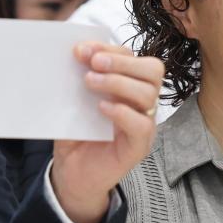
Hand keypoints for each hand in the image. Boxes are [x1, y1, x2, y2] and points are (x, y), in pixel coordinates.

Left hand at [50, 43, 163, 222]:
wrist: (71, 174)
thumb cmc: (75, 134)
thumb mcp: (72, 102)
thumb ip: (75, 80)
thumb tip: (70, 55)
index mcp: (129, 85)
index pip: (132, 57)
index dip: (109, 48)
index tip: (82, 48)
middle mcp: (142, 102)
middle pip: (151, 70)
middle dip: (121, 61)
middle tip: (93, 62)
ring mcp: (144, 124)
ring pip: (149, 93)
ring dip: (118, 82)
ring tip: (90, 82)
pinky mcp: (138, 147)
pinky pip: (142, 125)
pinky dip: (123, 112)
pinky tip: (101, 108)